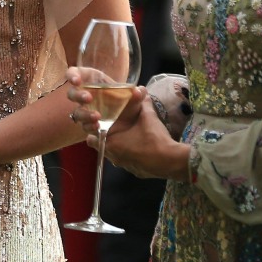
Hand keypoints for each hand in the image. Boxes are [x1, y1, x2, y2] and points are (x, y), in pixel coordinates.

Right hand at [66, 65, 144, 134]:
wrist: (129, 120)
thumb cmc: (126, 101)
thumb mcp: (133, 98)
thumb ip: (137, 94)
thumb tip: (140, 91)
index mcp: (91, 80)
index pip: (75, 74)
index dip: (72, 75)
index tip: (76, 81)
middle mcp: (85, 95)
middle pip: (72, 93)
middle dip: (78, 95)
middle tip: (88, 98)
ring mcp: (85, 111)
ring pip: (76, 112)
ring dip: (84, 114)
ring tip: (96, 116)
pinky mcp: (88, 124)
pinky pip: (83, 125)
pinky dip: (89, 126)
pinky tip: (97, 127)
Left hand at [67, 67, 188, 180]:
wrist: (171, 161)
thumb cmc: (154, 139)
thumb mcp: (148, 117)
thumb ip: (142, 103)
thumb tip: (141, 90)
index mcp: (111, 144)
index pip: (91, 139)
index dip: (93, 131)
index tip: (99, 123)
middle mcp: (114, 158)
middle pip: (102, 147)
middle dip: (105, 137)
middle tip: (113, 126)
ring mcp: (124, 166)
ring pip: (114, 155)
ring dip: (118, 145)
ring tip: (127, 134)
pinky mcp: (135, 171)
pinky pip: (126, 161)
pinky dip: (129, 154)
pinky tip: (139, 146)